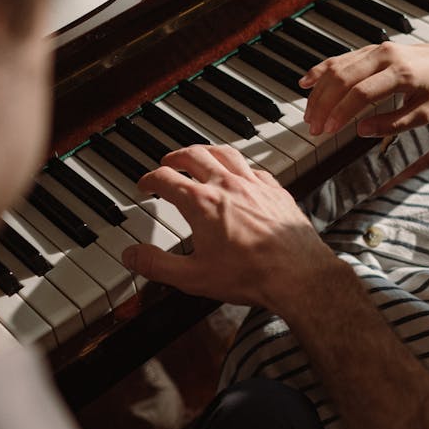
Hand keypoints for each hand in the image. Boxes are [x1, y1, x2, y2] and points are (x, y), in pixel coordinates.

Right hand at [121, 145, 333, 307]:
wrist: (297, 273)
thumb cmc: (250, 275)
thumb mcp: (193, 277)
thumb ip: (157, 265)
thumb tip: (131, 255)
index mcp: (202, 203)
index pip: (166, 179)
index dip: (150, 179)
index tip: (145, 184)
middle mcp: (227, 185)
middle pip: (194, 155)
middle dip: (176, 156)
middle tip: (168, 162)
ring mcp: (254, 184)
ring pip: (225, 152)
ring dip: (207, 150)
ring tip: (199, 154)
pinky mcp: (276, 189)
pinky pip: (253, 167)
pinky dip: (239, 165)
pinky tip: (239, 172)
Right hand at [300, 36, 428, 136]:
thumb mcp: (425, 113)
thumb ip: (393, 123)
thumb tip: (361, 131)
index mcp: (401, 74)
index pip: (362, 93)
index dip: (341, 113)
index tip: (329, 131)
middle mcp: (385, 57)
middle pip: (343, 78)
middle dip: (324, 105)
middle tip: (313, 128)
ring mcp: (375, 50)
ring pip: (337, 67)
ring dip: (319, 92)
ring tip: (309, 115)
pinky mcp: (369, 49)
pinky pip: (340, 59)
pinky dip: (321, 71)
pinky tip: (306, 83)